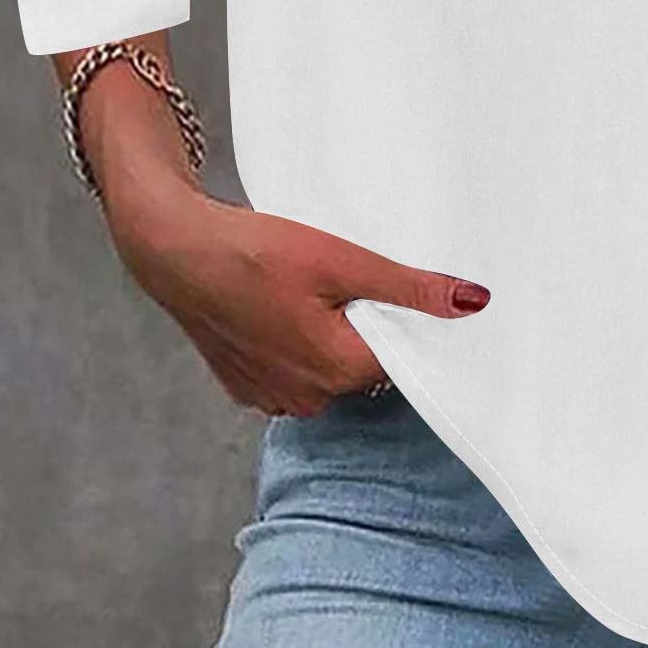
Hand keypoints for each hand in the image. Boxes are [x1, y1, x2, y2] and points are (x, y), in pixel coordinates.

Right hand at [101, 173, 490, 416]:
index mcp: (334, 371)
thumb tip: (472, 303)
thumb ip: (408, 287)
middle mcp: (305, 398)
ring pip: (331, 368)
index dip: (417, 327)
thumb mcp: (342, 260)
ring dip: (336, 334)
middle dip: (374, 327)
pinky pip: (297, 369)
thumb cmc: (253, 252)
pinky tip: (291, 304)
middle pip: (367, 365)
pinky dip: (303, 341)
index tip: (420, 298)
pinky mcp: (248, 384)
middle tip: (362, 279)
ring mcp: (272, 396)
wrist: (174, 250)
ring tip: (322, 288)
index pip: (404, 360)